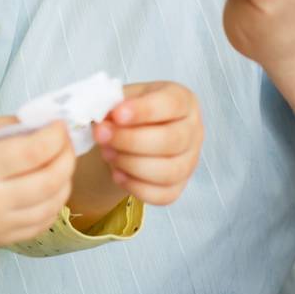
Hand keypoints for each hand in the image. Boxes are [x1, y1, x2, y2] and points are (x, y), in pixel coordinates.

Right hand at [0, 114, 75, 247]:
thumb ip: (4, 125)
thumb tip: (42, 122)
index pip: (35, 151)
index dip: (56, 135)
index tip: (59, 124)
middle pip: (51, 179)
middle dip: (67, 156)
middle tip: (65, 142)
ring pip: (53, 204)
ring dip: (65, 180)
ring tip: (58, 163)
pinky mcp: (1, 240)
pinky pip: (42, 223)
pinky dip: (53, 203)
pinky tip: (47, 187)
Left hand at [92, 82, 203, 204]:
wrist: (128, 135)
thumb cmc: (128, 112)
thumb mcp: (121, 98)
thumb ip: (112, 103)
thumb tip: (101, 118)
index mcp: (182, 100)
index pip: (171, 104)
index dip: (144, 110)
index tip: (117, 115)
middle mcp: (193, 130)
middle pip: (171, 140)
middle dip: (131, 140)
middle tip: (101, 136)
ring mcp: (189, 161)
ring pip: (168, 171)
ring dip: (131, 164)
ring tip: (107, 153)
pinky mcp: (179, 186)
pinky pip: (162, 194)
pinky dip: (135, 187)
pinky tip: (117, 174)